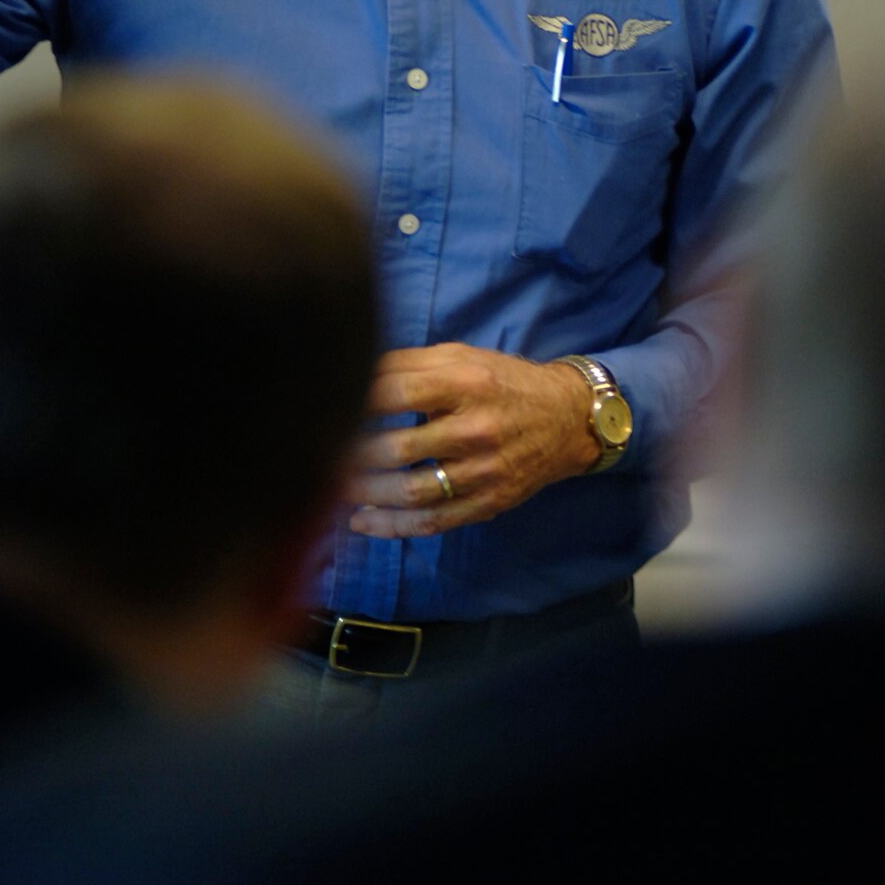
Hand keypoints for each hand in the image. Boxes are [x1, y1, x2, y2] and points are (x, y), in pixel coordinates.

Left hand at [345, 343, 600, 537]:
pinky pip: (433, 522)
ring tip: (330, 488)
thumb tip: (353, 369)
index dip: (354, 402)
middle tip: (317, 454)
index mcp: (465, 384)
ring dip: (364, 494)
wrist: (567, 418)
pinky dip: (392, 527)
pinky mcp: (488, 503)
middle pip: (398, 448)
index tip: (322, 406)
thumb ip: (408, 363)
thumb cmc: (503, 382)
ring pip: (412, 492)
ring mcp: (483, 472)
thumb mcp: (461, 357)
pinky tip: (361, 521)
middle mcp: (475, 429)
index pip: (397, 393)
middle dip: (350, 455)